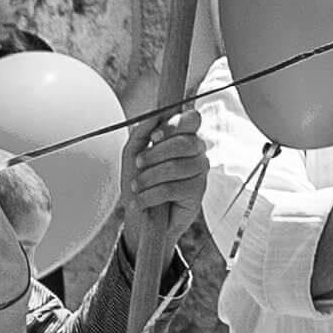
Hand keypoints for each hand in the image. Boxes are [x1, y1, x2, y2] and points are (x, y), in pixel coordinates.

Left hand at [121, 106, 207, 230]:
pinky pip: (173, 188)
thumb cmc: (139, 183)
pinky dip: (150, 195)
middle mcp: (196, 151)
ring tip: (136, 187)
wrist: (140, 217)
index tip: (155, 135)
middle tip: (139, 163)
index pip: (192, 120)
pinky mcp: (198, 192)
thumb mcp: (132, 154)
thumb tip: (153, 114)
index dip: (175, 125)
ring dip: (148, 178)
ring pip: (176, 167)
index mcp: (183, 136)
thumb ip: (141, 131)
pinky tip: (141, 201)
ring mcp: (199, 171)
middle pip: (185, 142)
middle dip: (155, 154)